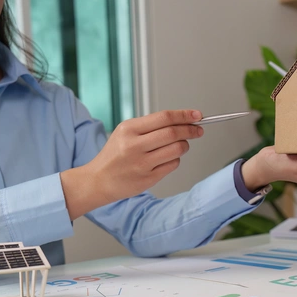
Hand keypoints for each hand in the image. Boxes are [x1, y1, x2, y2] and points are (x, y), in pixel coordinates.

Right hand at [61, 110, 202, 218]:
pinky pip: (172, 165)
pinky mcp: (148, 179)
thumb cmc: (115, 155)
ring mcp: (142, 164)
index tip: (197, 115)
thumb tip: (181, 120)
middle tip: (198, 130)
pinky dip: (175, 159)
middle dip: (190, 130)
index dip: (184, 115)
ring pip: (176, 150)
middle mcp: (134, 146)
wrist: (99, 180)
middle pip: (173, 133)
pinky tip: (167, 158)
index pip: (164, 117)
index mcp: (129, 129)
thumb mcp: (125, 133)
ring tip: (181, 145)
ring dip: (184, 146)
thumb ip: (150, 126)